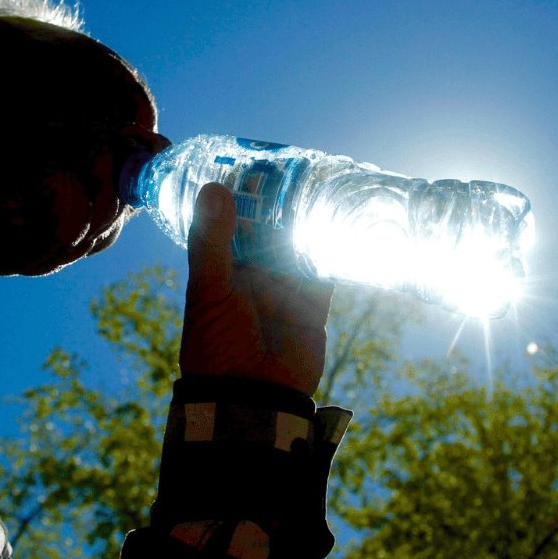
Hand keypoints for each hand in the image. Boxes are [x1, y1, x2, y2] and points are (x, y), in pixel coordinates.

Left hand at [179, 184, 333, 395]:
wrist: (252, 398)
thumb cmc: (218, 346)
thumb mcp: (210, 290)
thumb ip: (212, 241)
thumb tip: (214, 187)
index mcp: (222, 268)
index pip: (234, 221)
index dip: (246, 194)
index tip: (259, 160)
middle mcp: (254, 274)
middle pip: (272, 229)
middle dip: (285, 203)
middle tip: (302, 164)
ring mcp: (284, 289)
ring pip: (301, 245)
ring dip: (313, 222)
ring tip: (329, 183)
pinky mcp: (312, 306)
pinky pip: (327, 272)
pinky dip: (336, 251)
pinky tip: (348, 225)